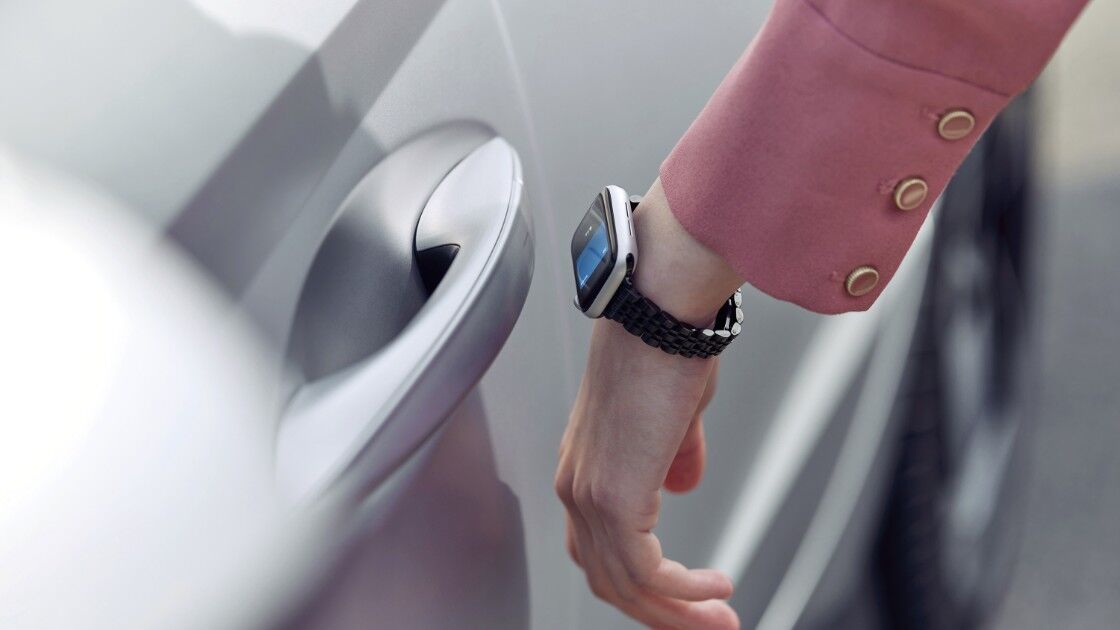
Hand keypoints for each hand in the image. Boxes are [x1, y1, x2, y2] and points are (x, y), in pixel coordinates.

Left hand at [555, 180, 742, 627]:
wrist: (661, 311)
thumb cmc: (665, 343)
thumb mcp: (673, 412)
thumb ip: (673, 454)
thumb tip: (682, 483)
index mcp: (586, 463)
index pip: (599, 546)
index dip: (640, 582)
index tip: (682, 598)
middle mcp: (577, 483)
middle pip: (606, 578)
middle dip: (660, 611)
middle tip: (707, 627)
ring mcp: (589, 492)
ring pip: (624, 584)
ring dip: (676, 612)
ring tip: (720, 622)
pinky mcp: (613, 496)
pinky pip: (645, 571)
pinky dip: (683, 591)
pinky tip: (715, 590)